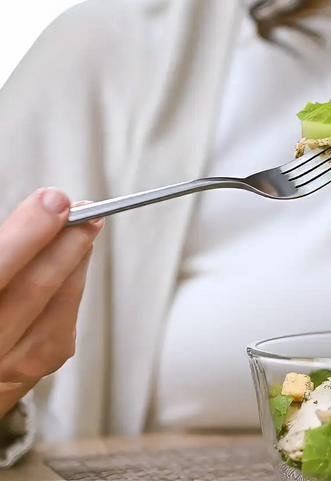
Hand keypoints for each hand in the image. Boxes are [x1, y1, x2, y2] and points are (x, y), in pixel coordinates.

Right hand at [0, 189, 102, 417]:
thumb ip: (10, 242)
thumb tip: (49, 205)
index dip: (27, 236)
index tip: (54, 201)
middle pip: (32, 287)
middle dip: (64, 241)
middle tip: (84, 210)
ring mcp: (9, 361)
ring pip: (56, 298)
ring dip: (76, 255)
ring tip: (86, 224)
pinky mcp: (40, 363)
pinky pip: (67, 311)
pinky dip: (75, 277)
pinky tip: (75, 257)